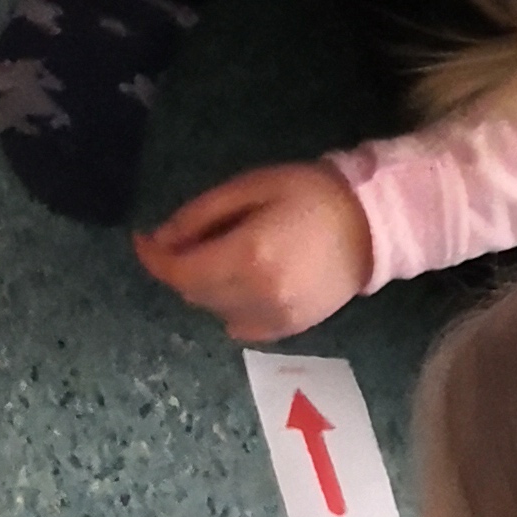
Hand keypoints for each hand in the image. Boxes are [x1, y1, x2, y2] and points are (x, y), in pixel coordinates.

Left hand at [133, 162, 372, 339]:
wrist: (373, 224)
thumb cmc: (309, 194)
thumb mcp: (250, 187)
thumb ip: (200, 215)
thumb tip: (160, 239)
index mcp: (247, 256)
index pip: (179, 271)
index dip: (153, 257)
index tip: (142, 239)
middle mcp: (257, 296)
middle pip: (193, 293)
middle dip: (182, 266)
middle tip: (192, 237)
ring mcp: (275, 319)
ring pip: (214, 312)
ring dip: (206, 286)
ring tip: (225, 254)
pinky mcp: (291, 330)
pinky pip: (240, 326)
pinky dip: (231, 306)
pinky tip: (247, 280)